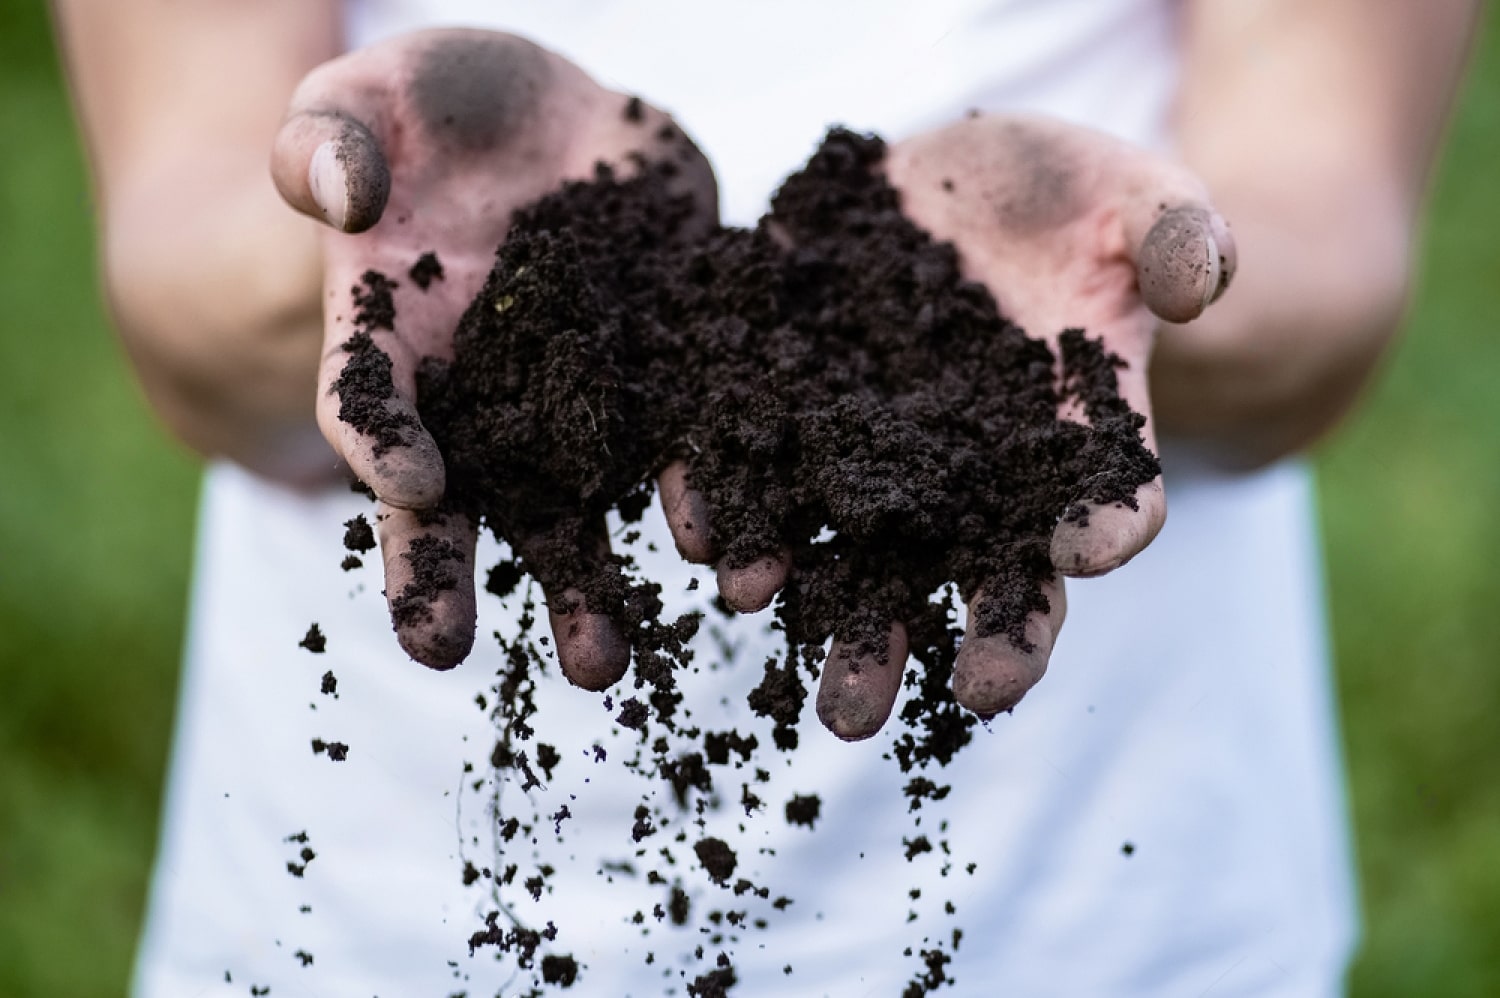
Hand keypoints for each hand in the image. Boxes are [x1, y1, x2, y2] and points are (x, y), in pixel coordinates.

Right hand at [271, 29, 715, 676]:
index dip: (381, 438)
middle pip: (466, 491)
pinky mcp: (669, 359)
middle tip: (444, 655)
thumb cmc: (432, 106)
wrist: (550, 116)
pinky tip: (739, 550)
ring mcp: (581, 386)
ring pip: (583, 498)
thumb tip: (338, 190)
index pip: (372, 398)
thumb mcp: (369, 94)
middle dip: (455, 572)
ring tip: (607, 664)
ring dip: (592, 581)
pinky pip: (690, 437)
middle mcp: (486, 388)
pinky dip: (713, 492)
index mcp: (397, 333)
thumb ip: (336, 136)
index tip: (409, 481)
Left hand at [659, 114, 1234, 738]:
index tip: (1084, 558)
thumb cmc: (1074, 198)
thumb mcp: (1139, 195)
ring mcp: (872, 439)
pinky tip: (701, 529)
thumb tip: (1201, 286)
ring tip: (758, 607)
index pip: (1097, 512)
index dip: (1093, 536)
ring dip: (798, 586)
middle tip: (858, 713)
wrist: (962, 183)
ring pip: (838, 539)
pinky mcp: (793, 388)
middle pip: (945, 571)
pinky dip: (726, 494)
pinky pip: (754, 453)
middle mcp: (964, 469)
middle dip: (901, 641)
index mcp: (1067, 442)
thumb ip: (1175, 235)